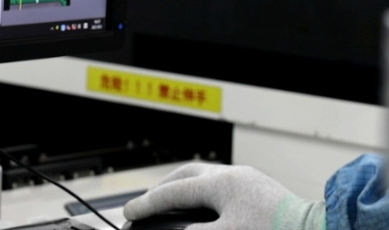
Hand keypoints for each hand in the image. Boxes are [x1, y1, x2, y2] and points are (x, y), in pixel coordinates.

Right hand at [122, 163, 323, 229]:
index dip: (148, 204)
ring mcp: (248, 181)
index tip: (130, 212)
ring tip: (172, 205)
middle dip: (164, 188)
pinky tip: (204, 210)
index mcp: (223, 183)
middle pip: (188, 175)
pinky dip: (203, 196)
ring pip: (205, 178)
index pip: (175, 192)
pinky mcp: (258, 191)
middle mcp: (234, 175)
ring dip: (185, 189)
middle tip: (146, 203)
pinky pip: (221, 187)